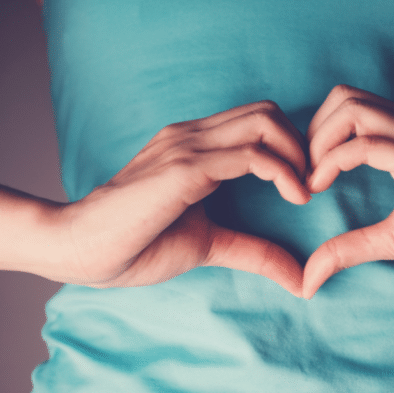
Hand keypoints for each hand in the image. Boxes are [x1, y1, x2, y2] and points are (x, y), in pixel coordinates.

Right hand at [57, 101, 309, 295]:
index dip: (291, 147)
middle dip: (302, 145)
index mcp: (196, 147)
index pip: (258, 121)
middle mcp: (194, 136)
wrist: (82, 249)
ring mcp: (188, 147)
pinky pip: (251, 154)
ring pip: (265, 123)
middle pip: (268, 112)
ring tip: (305, 191)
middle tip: (311, 184)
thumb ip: (254, 252)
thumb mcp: (209, 245)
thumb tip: (299, 278)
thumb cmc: (137, 244)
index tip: (305, 186)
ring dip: (298, 155)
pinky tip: (295, 197)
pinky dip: (283, 171)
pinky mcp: (185, 168)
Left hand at [302, 85, 393, 297]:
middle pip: (343, 98)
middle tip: (304, 175)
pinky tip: (322, 185)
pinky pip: (371, 144)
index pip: (347, 108)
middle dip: (311, 133)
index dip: (315, 137)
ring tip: (312, 180)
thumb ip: (349, 248)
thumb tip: (309, 278)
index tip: (306, 178)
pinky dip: (335, 160)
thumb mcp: (392, 240)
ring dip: (318, 143)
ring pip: (353, 110)